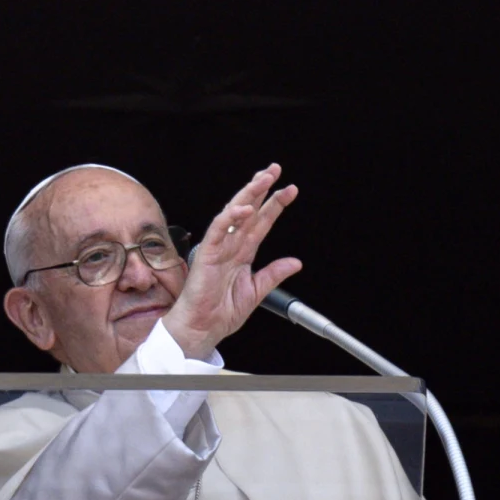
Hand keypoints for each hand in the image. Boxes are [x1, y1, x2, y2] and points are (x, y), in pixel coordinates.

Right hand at [163, 163, 300, 359]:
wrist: (203, 328)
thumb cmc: (220, 312)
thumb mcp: (256, 291)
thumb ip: (274, 274)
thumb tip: (295, 262)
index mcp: (242, 253)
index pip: (261, 223)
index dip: (275, 205)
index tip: (290, 191)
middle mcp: (230, 246)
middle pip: (249, 210)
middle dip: (262, 189)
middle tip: (275, 171)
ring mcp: (218, 248)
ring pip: (234, 213)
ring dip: (249, 195)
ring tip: (264, 179)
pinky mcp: (206, 254)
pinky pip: (218, 230)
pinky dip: (230, 218)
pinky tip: (245, 209)